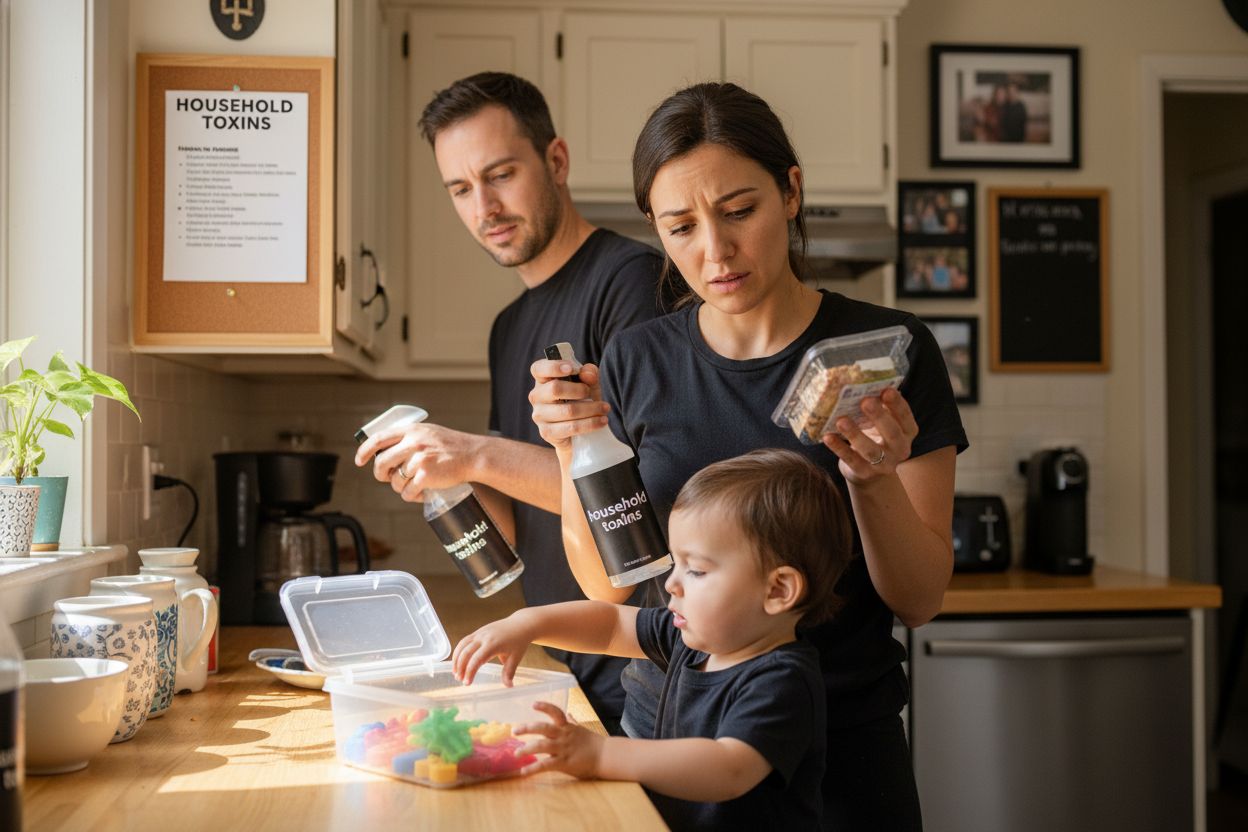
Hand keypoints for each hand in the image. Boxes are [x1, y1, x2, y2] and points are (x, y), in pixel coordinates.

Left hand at [353, 421, 479, 501]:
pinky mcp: (425, 476)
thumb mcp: (427, 432)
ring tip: (414, 485)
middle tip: (387, 478)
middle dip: (381, 475)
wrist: (473, 455)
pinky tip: (423, 493)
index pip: (378, 439)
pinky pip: (408, 492)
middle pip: (381, 463)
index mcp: (410, 430)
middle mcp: (413, 443)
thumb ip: (408, 438)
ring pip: (395, 481)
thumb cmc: (450, 446)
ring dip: (401, 487)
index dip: (364, 451)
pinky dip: (413, 496)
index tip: (359, 461)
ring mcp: (419, 459)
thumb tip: (384, 453)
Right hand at [451, 612, 533, 685]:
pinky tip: (459, 661)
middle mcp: (484, 637)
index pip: (476, 660)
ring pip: (462, 645)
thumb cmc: (518, 641)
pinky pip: (465, 641)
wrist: (521, 624)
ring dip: (456, 659)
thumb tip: (509, 686)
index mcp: (493, 644)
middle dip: (460, 667)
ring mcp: (480, 633)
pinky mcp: (478, 631)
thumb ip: (509, 672)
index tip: (467, 683)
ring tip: (456, 672)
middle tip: (459, 680)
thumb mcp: (515, 658)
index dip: (470, 672)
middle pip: (466, 652)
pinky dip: (459, 651)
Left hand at [514, 701, 603, 778]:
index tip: (533, 704)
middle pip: (543, 728)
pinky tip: (523, 772)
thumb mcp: (581, 730)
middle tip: (514, 730)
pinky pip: (545, 765)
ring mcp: (563, 749)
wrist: (605, 756)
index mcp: (567, 727)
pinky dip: (533, 769)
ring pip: (541, 745)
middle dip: (527, 728)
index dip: (545, 707)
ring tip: (516, 753)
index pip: (555, 712)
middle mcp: (563, 735)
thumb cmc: (592, 743)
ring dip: (526, 749)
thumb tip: (569, 714)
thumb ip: (572, 722)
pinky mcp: (564, 763)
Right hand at [528, 358, 610, 451]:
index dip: (553, 366)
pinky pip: (571, 427)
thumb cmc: (579, 400)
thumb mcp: (588, 384)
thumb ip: (589, 374)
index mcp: (543, 380)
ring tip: (605, 408)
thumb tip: (588, 374)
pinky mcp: (547, 432)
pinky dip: (590, 424)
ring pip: (567, 410)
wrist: (577, 432)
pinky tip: (601, 421)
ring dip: (591, 409)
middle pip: (555, 388)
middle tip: (591, 393)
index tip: (571, 368)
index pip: (538, 368)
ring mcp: (539, 415)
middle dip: (580, 390)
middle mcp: (536, 396)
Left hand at [821, 387, 917, 484]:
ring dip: (856, 434)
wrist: (871, 473)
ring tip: (841, 420)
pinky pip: (851, 460)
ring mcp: (883, 464)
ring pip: (871, 450)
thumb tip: (865, 380)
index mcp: (907, 433)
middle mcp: (900, 449)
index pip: (906, 418)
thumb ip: (880, 406)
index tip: (887, 390)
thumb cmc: (877, 437)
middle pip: (892, 434)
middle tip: (866, 401)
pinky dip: (839, 448)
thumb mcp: (883, 423)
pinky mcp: (864, 473)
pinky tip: (828, 436)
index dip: (897, 404)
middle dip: (879, 417)